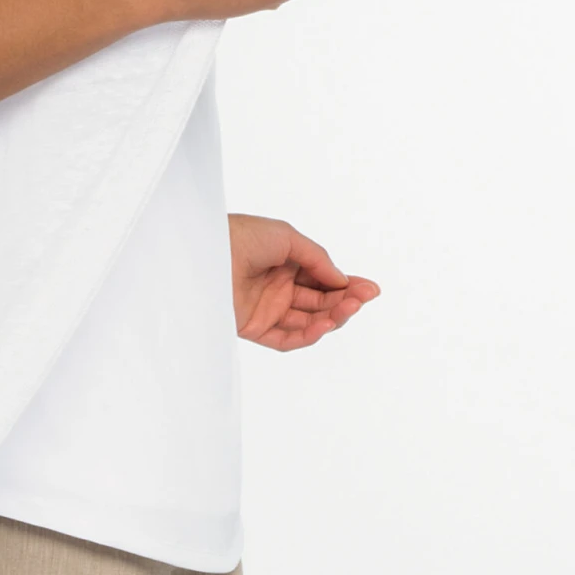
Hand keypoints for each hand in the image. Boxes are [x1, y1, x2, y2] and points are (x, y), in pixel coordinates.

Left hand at [229, 212, 379, 349]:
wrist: (204, 252)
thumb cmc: (240, 236)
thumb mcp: (286, 237)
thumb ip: (316, 259)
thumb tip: (341, 279)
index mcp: (283, 262)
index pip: (322, 279)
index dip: (347, 285)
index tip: (370, 289)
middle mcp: (277, 286)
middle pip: (319, 301)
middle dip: (344, 300)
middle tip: (364, 298)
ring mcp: (266, 308)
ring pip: (308, 320)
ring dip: (332, 317)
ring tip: (349, 309)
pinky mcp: (254, 328)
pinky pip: (286, 338)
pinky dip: (308, 335)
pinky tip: (325, 325)